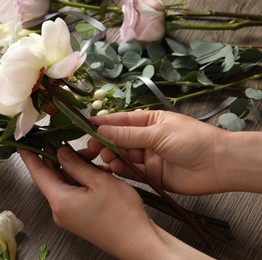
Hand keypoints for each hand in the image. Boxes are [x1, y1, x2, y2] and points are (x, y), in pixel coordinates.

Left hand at [19, 146, 166, 258]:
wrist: (138, 241)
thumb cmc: (122, 215)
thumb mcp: (99, 181)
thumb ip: (75, 164)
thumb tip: (60, 152)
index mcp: (60, 200)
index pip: (37, 172)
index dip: (29, 154)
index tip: (22, 141)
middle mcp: (59, 209)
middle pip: (50, 176)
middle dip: (58, 157)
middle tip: (64, 140)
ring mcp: (68, 215)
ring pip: (63, 183)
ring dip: (72, 167)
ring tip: (88, 156)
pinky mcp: (77, 216)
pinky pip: (71, 192)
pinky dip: (78, 179)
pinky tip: (92, 170)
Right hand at [85, 110, 229, 194]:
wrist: (218, 165)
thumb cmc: (192, 140)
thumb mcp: (158, 133)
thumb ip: (129, 134)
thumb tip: (102, 129)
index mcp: (150, 120)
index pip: (121, 120)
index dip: (104, 123)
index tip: (85, 125)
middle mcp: (147, 138)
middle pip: (119, 139)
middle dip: (105, 142)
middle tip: (92, 147)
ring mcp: (148, 157)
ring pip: (123, 156)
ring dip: (112, 156)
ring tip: (104, 157)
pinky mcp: (151, 175)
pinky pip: (131, 171)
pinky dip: (121, 169)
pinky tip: (114, 167)